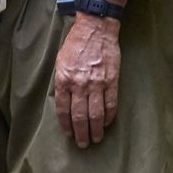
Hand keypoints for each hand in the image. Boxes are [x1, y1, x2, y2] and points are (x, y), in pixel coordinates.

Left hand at [54, 9, 121, 145]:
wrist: (96, 29)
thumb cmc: (75, 44)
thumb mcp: (60, 61)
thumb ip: (62, 82)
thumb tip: (64, 101)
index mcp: (64, 80)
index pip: (63, 109)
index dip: (66, 124)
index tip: (68, 134)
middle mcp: (79, 84)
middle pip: (79, 116)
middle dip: (81, 133)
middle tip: (82, 144)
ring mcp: (96, 84)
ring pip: (95, 114)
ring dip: (95, 130)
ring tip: (96, 138)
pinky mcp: (111, 81)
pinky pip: (110, 104)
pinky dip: (108, 117)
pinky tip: (106, 123)